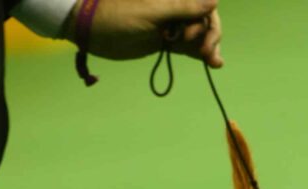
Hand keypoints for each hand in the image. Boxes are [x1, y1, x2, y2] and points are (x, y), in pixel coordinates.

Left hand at [63, 0, 222, 67]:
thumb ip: (183, 7)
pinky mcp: (167, 40)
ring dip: (209, 48)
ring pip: (200, 34)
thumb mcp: (153, 12)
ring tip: (214, 63)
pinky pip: (189, 46)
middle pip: (205, 19)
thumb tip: (215, 1)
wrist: (93, 31)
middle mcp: (175, 6)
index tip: (201, 40)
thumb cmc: (118, 16)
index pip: (203, 4)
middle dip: (209, 36)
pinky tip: (212, 63)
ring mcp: (172, 23)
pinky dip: (200, 54)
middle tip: (205, 55)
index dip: (209, 21)